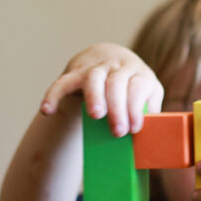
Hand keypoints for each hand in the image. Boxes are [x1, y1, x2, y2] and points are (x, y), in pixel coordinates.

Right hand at [39, 43, 162, 136]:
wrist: (109, 57)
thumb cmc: (132, 85)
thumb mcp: (147, 94)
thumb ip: (150, 113)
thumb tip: (153, 142)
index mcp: (140, 74)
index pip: (138, 87)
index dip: (136, 107)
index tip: (134, 128)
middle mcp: (118, 67)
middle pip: (117, 84)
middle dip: (117, 108)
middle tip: (118, 132)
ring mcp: (95, 67)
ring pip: (93, 78)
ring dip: (94, 97)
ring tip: (96, 116)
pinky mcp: (75, 72)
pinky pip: (62, 82)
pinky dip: (53, 95)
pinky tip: (47, 110)